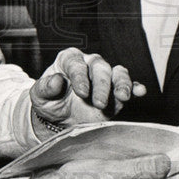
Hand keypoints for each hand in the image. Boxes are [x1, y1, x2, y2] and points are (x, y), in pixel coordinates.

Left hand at [30, 48, 146, 137]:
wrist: (61, 119)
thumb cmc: (49, 102)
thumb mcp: (39, 97)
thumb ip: (45, 88)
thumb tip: (56, 81)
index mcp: (69, 60)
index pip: (76, 64)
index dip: (80, 77)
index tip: (81, 92)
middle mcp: (89, 64)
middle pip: (100, 68)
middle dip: (101, 85)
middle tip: (99, 103)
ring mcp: (105, 77)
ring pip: (117, 73)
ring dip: (122, 84)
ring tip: (124, 97)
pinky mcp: (116, 91)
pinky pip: (129, 85)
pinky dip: (135, 88)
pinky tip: (140, 92)